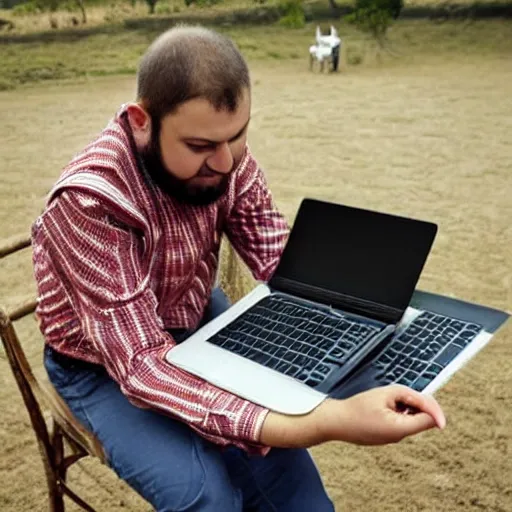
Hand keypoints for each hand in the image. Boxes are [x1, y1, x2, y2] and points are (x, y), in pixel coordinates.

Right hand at [260, 384, 445, 447]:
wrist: (335, 422)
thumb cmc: (357, 407)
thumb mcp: (386, 394)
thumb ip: (411, 398)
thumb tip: (431, 408)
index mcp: (401, 429)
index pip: (429, 419)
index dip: (434, 408)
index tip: (432, 397)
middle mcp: (400, 437)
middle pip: (421, 418)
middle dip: (415, 403)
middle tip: (395, 394)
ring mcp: (392, 438)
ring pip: (410, 418)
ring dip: (404, 406)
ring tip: (382, 400)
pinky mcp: (385, 436)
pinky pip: (399, 422)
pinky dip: (395, 412)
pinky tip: (378, 406)